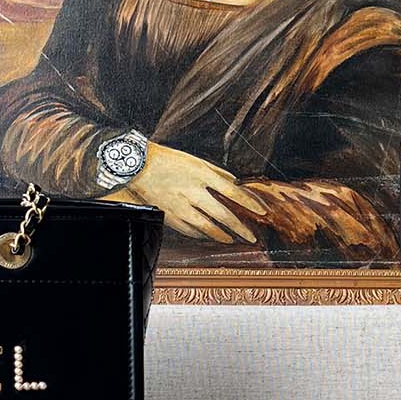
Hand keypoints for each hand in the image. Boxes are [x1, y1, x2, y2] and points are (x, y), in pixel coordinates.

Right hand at [112, 142, 263, 244]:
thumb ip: (217, 173)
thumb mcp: (196, 160)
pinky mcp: (169, 216)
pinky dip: (201, 234)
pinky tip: (208, 235)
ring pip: (207, 228)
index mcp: (202, 174)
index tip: (262, 212)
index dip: (250, 203)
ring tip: (231, 239)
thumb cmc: (168, 160)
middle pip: (223, 215)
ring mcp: (180, 206)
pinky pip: (189, 230)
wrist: (137, 166)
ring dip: (222, 236)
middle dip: (241, 228)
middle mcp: (193, 192)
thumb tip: (234, 184)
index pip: (233, 192)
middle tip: (252, 237)